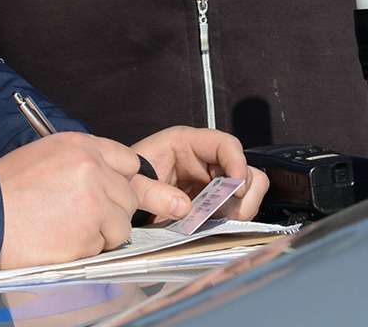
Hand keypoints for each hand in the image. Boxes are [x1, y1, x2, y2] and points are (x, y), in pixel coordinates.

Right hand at [0, 132, 191, 268]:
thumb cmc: (8, 188)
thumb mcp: (45, 154)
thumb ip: (81, 161)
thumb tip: (108, 177)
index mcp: (81, 146)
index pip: (128, 161)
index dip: (121, 180)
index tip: (112, 192)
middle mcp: (93, 170)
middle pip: (129, 197)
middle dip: (112, 211)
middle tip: (84, 217)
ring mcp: (94, 203)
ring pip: (121, 226)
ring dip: (102, 234)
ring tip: (69, 230)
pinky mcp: (89, 234)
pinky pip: (103, 247)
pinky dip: (86, 250)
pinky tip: (61, 240)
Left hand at [130, 126, 268, 222]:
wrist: (119, 197)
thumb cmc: (125, 179)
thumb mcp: (132, 180)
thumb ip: (153, 192)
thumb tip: (184, 207)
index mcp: (185, 143)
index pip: (225, 145)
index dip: (236, 163)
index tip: (236, 186)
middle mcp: (204, 160)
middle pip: (246, 172)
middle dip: (240, 194)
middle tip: (222, 211)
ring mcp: (212, 182)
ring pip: (248, 193)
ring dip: (238, 210)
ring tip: (214, 219)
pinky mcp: (213, 203)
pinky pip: (235, 211)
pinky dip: (229, 221)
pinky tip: (210, 224)